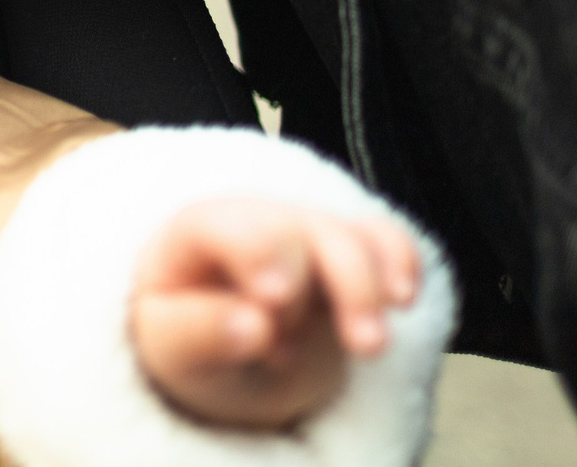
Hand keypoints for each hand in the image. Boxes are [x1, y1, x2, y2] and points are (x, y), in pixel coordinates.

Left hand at [130, 197, 419, 429]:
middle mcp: (257, 222)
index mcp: (197, 233)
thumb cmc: (187, 339)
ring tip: (370, 347)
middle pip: (300, 231)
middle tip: (339, 341)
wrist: (225, 353)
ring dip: (369, 290)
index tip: (276, 299)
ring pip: (348, 238)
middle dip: (328, 282)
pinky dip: (401, 262)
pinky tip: (405, 298)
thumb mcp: (171, 348)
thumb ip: (199, 334)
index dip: (259, 254)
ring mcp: (306, 234)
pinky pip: (383, 240)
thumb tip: (251, 327)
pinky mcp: (347, 255)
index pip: (230, 227)